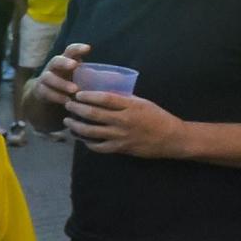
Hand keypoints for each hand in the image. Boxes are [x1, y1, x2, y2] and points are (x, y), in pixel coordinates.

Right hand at [31, 43, 89, 108]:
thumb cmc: (70, 83)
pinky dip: (56, 96)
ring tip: (74, 90)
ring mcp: (45, 78)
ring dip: (61, 83)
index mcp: (66, 61)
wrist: (46, 95)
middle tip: (74, 65)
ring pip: (49, 77)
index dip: (77, 48)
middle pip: (56, 60)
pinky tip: (66, 101)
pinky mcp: (40, 90)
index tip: (88, 48)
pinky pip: (46, 92)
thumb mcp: (81, 78)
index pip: (70, 50)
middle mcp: (53, 67)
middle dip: (64, 62)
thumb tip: (120, 79)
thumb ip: (94, 76)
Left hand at [63, 90, 190, 157]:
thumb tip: (105, 92)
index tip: (77, 94)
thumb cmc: (157, 117)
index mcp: (130, 106)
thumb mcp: (142, 103)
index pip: (104, 98)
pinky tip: (81, 138)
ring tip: (68, 121)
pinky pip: (99, 147)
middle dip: (76, 109)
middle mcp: (123, 121)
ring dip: (76, 126)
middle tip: (67, 104)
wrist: (172, 139)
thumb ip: (124, 99)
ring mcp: (121, 136)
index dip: (88, 96)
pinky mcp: (121, 148)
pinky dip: (88, 143)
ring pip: (92, 132)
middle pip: (93, 114)